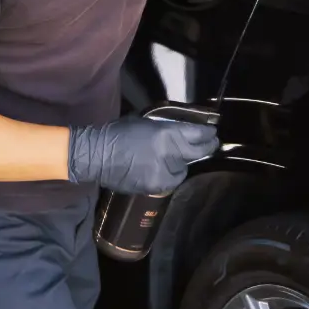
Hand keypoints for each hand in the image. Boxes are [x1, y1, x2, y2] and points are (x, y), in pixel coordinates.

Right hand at [67, 116, 219, 194]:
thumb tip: (183, 130)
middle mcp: (169, 154)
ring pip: (184, 170)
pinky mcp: (155, 187)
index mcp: (165, 134)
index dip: (208, 134)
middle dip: (207, 148)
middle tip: (212, 144)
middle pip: (198, 153)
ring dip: (183, 164)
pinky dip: (170, 175)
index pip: (197, 135)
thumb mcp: (146, 121)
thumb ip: (167, 127)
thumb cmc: (118, 133)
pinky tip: (165, 170)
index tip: (212, 132)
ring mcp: (162, 173)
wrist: (96, 155)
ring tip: (178, 158)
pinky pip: (171, 181)